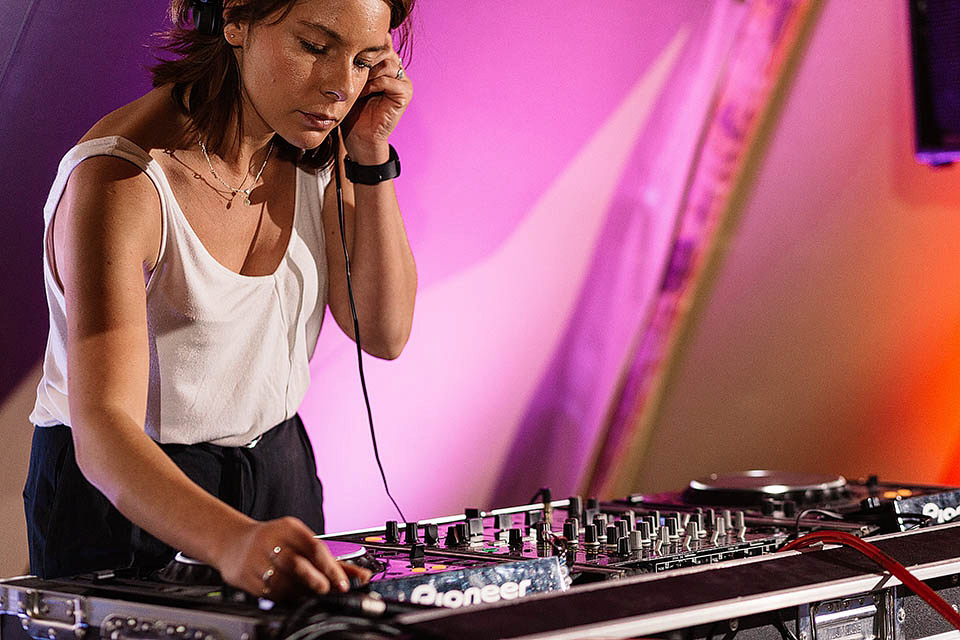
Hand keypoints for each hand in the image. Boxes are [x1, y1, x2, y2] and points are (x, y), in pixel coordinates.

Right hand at [216, 517, 371, 599]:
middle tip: (327, 590)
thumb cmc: (275, 542)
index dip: (331, 567)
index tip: (343, 583)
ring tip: (313, 596)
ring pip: (283, 582)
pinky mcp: (245, 576)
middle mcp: (271, 541)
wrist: (233, 543)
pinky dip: (285, 597)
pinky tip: (293, 596)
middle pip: (296, 564)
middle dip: (315, 580)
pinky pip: (269, 592)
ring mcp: (256, 559)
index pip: (314, 547)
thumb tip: (362, 575)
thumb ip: (332, 559)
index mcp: (289, 528)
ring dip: (301, 592)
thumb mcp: (302, 541)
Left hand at [341, 41, 411, 162]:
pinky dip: (373, 85)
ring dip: (368, 71)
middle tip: (350, 68)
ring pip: (386, 62)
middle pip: (383, 48)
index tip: (346, 53)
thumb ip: (355, 60)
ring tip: (355, 83)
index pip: (378, 41)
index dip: (362, 45)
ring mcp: (403, 81)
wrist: (360, 137)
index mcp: (385, 62)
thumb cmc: (352, 108)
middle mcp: (396, 69)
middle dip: (365, 57)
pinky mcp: (405, 94)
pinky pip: (388, 80)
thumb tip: (346, 36)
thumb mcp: (350, 79)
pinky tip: (362, 93)